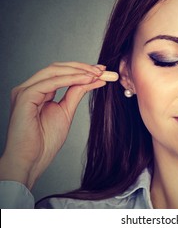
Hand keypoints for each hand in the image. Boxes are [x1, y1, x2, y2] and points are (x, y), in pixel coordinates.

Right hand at [0, 62, 106, 188]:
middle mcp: (29, 88)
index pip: (61, 72)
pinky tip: (86, 80)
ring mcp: (25, 91)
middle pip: (57, 68)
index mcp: (38, 91)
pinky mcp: (25, 97)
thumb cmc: (44, 141)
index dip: (82, 69)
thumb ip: (75, 94)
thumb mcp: (66, 111)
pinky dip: (71, 79)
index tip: (102, 71)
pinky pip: (50, 82)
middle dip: (82, 67)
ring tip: (97, 74)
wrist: (32, 160)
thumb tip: (90, 80)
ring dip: (78, 71)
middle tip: (102, 70)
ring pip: (54, 71)